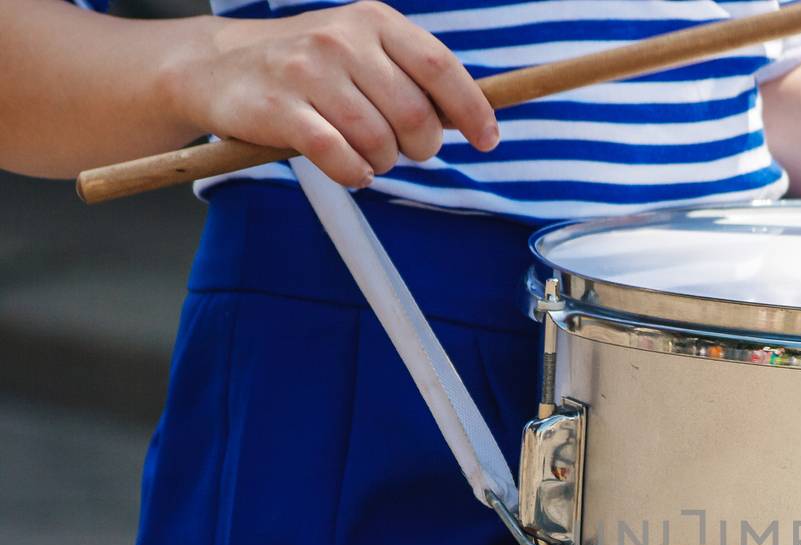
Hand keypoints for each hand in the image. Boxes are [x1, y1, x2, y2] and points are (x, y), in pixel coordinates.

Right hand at [160, 1, 497, 187]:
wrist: (218, 67)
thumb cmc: (309, 68)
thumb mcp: (362, 51)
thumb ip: (411, 76)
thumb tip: (475, 117)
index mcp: (373, 21)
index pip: (439, 68)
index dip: (472, 109)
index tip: (488, 140)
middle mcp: (341, 40)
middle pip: (414, 115)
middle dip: (421, 148)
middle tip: (404, 152)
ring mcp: (307, 72)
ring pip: (378, 141)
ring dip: (383, 163)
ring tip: (369, 157)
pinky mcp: (278, 109)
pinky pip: (339, 157)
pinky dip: (354, 174)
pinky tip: (350, 169)